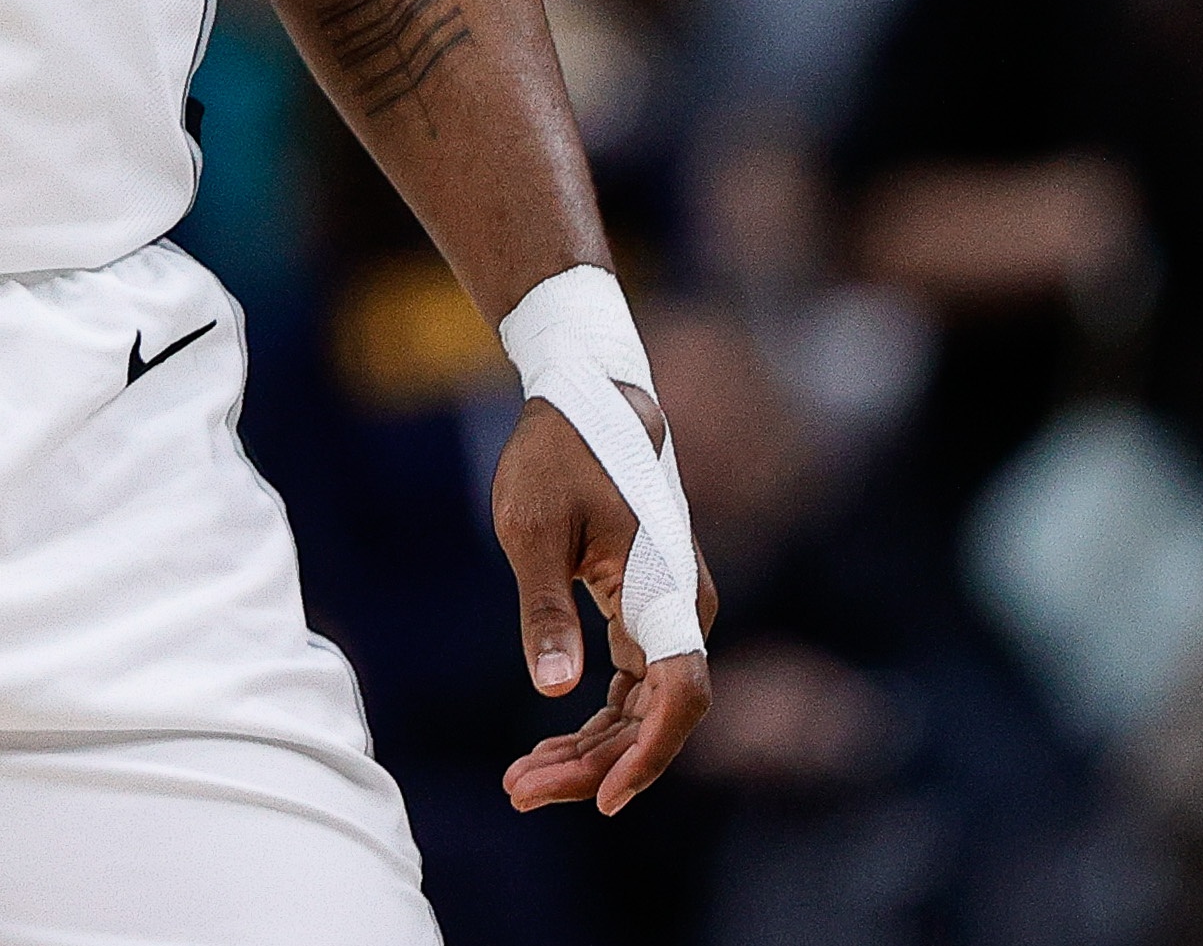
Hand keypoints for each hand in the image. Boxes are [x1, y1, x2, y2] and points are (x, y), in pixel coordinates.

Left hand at [492, 391, 712, 815]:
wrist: (586, 403)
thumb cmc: (558, 456)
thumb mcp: (535, 530)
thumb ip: (545, 610)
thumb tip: (553, 689)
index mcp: (668, 590)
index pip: (679, 694)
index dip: (649, 754)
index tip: (604, 799)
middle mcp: (683, 611)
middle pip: (653, 717)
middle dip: (591, 764)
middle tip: (519, 792)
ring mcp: (668, 617)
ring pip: (640, 711)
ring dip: (588, 752)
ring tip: (521, 783)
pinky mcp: (645, 617)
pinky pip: (629, 689)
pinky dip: (592, 723)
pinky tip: (546, 749)